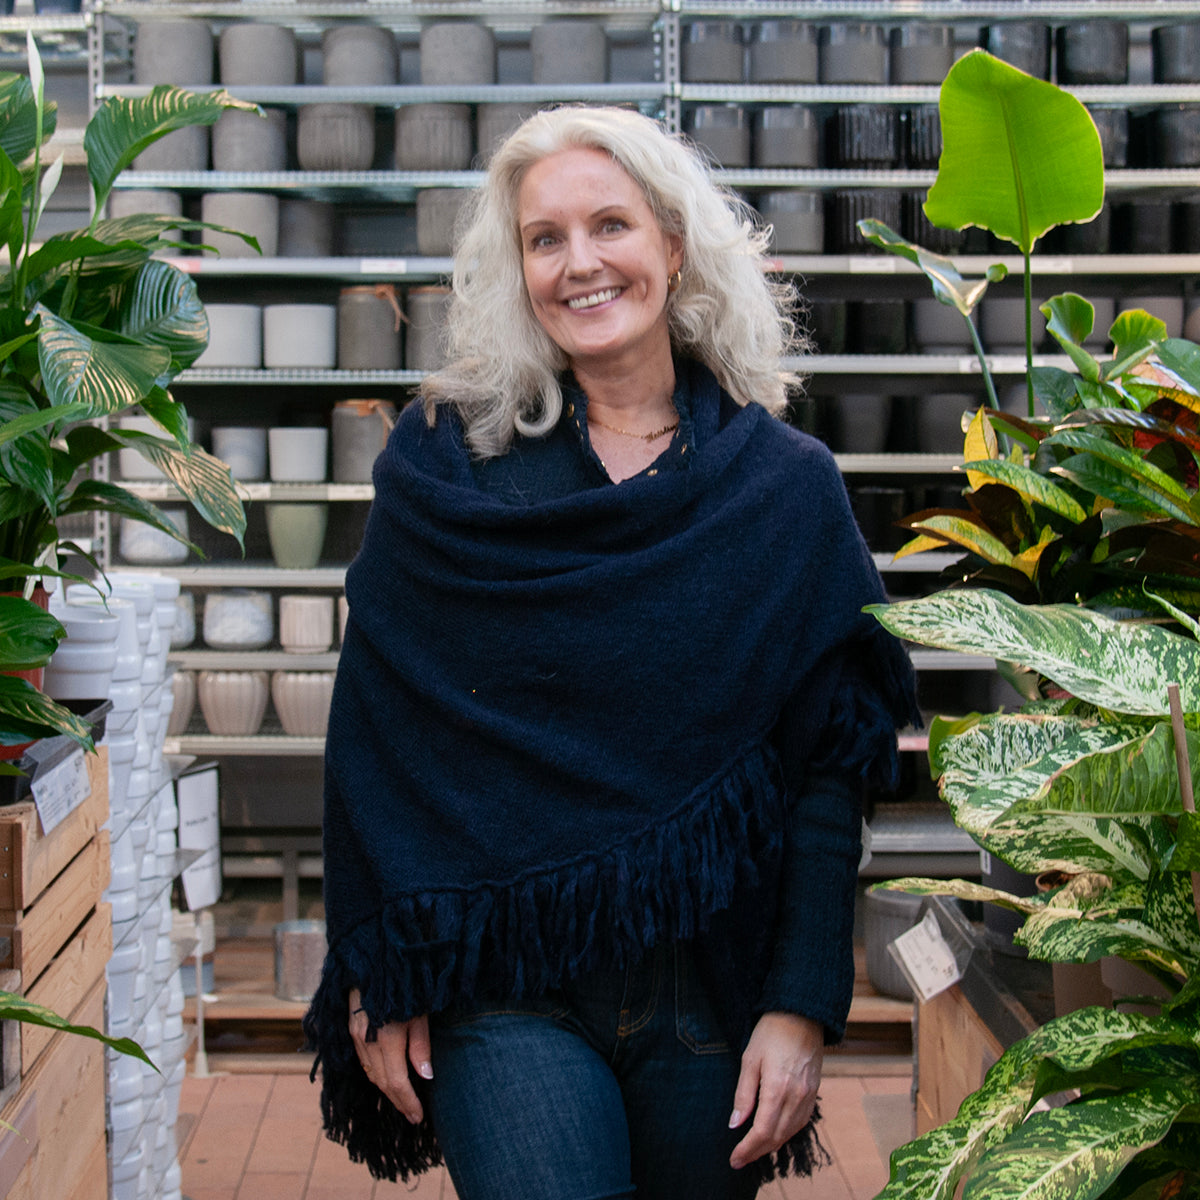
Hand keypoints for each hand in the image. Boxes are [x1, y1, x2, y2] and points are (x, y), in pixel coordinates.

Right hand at [347, 988, 432, 1123]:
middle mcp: (367, 1042)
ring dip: (387, 1089)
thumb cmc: (405, 982)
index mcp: (387, 1039)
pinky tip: (386, 1077)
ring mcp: (356, 1036)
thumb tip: (426, 1076)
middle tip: (413, 1114)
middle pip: (383, 1082)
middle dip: (398, 1101)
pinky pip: (363, 1061)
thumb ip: (421, 1045)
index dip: (408, 1102)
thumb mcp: (420, 1012)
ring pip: (371, 1073)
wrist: (372, 957)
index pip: (397, 1083)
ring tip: (403, 1100)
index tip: (419, 1116)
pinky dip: (376, 1073)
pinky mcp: (351, 1028)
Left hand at [728, 1011, 823, 1170]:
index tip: (734, 1159)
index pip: (762, 1132)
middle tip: (740, 1159)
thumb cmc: (771, 1033)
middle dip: (757, 1152)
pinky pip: (801, 1122)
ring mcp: (808, 1096)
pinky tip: (775, 1132)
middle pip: (777, 1137)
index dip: (748, 1149)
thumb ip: (744, 1094)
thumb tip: (735, 1124)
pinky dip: (786, 1133)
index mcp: (778, 1090)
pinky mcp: (814, 1092)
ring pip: (790, 1133)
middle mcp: (796, 1098)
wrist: (802, 1014)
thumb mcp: (750, 1059)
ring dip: (771, 1145)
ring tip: (754, 1149)